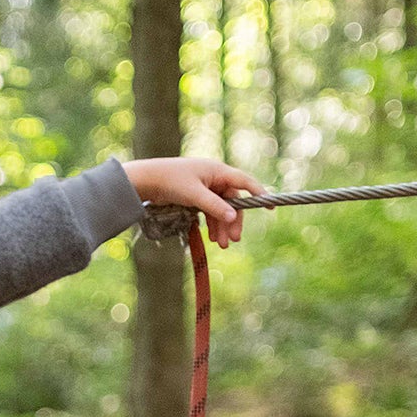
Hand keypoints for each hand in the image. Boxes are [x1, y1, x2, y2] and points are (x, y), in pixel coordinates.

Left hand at [122, 156, 267, 247]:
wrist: (146, 181)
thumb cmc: (170, 182)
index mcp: (217, 171)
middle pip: (232, 201)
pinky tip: (212, 238)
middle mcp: (213, 178)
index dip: (258, 194)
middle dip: (233, 221)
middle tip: (234, 240)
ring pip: (220, 209)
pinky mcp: (195, 196)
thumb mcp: (194, 195)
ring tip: (222, 245)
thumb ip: (214, 206)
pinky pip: (209, 211)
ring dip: (222, 226)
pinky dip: (212, 224)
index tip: (270, 206)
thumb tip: (233, 216)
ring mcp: (204, 187)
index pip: (244, 182)